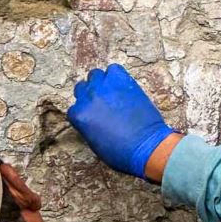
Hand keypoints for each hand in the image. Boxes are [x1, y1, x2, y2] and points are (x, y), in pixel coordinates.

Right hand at [67, 64, 177, 178]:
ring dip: (101, 82)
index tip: (94, 114)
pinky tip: (122, 85)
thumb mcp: (95, 143)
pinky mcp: (121, 80)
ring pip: (95, 74)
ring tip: (112, 91)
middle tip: (102, 101)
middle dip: (90, 94)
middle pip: (82, 87)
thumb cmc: (121, 152)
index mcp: (79, 115)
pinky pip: (114, 69)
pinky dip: (116, 75)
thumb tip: (92, 117)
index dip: (85, 111)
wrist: (146, 146)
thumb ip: (88, 125)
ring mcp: (104, 87)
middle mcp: (88, 98)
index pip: (75, 108)